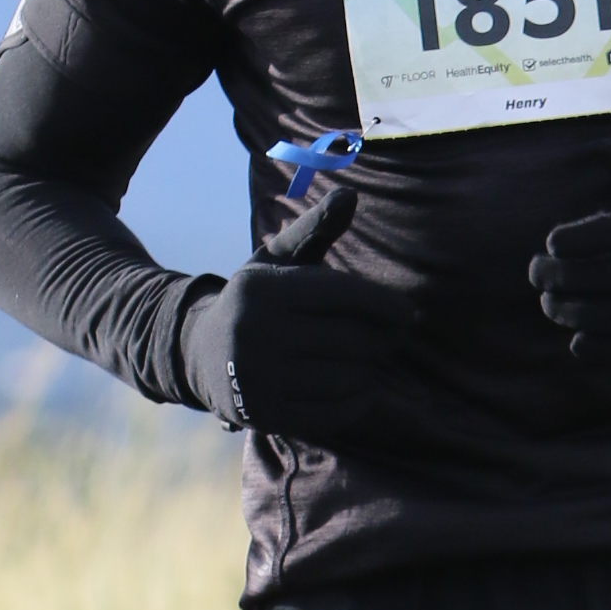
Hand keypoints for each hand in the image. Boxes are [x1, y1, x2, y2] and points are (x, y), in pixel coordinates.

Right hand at [175, 186, 408, 439]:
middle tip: (392, 340)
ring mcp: (258, 378)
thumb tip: (350, 195)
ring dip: (368, 371)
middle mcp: (255, 333)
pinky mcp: (264, 415)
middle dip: (381, 340)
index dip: (384, 305)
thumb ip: (315, 228)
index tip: (410, 313)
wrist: (200, 353)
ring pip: (345, 378)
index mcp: (262, 289)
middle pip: (350, 340)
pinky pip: (331, 413)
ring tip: (370, 361)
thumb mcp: (277, 260)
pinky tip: (360, 388)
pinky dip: (355, 402)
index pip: (342, 295)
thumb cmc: (257, 301)